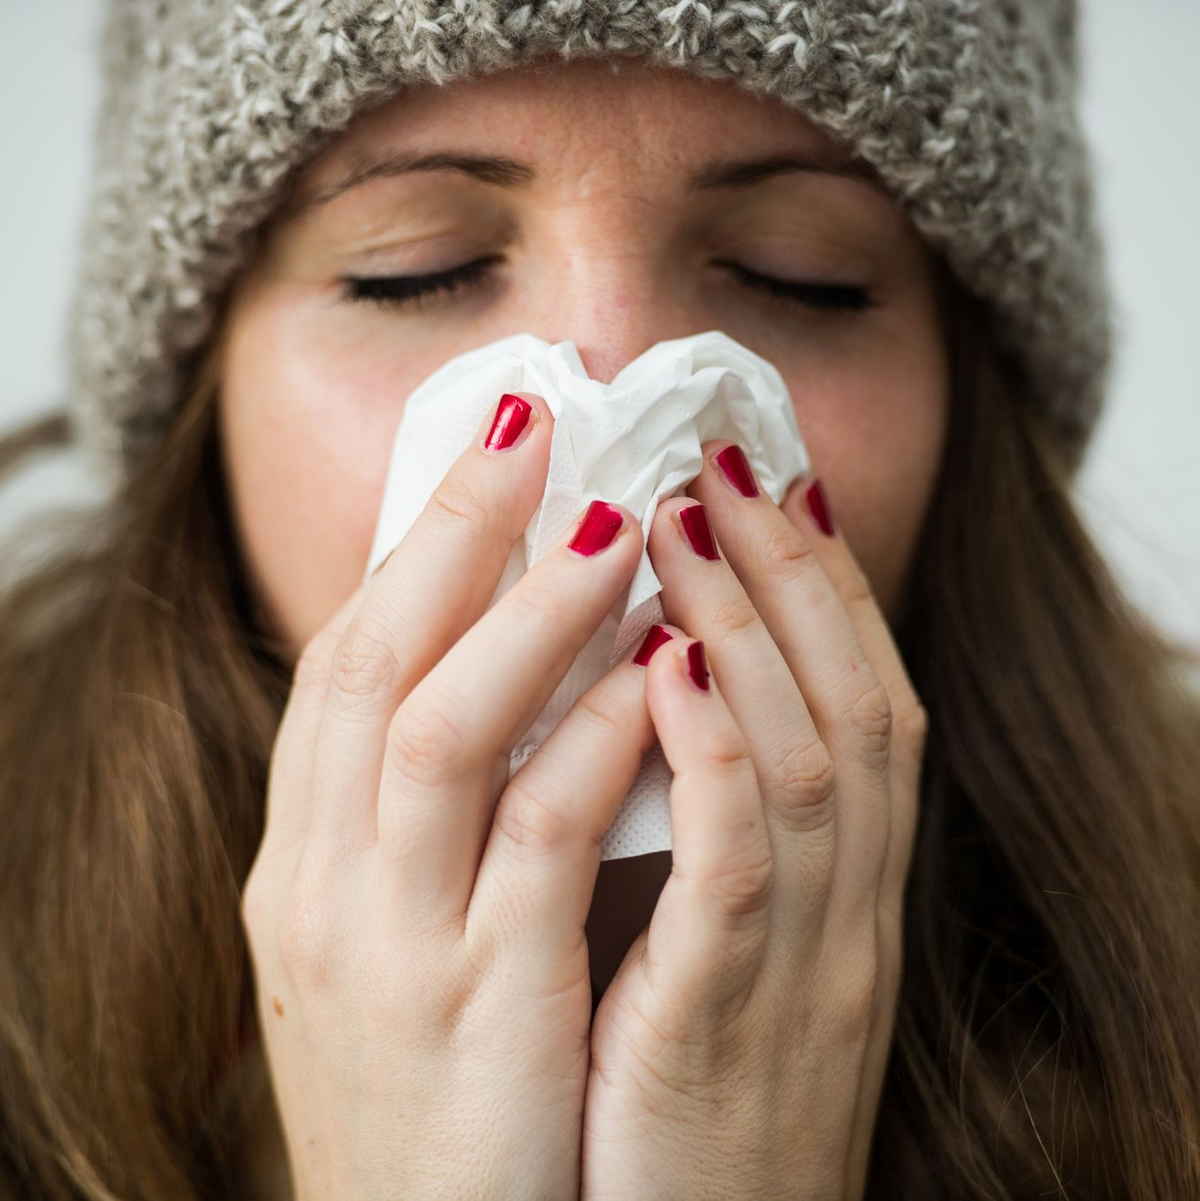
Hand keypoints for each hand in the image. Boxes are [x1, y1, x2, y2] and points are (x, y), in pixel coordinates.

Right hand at [240, 392, 661, 1200]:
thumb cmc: (426, 1079)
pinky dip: (591, 744)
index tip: (489, 448)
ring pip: (440, 733)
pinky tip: (654, 672)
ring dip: (527, 615)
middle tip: (532, 421)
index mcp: (303, 859)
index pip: (344, 661)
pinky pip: (534, 846)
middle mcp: (321, 885)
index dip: (416, 543)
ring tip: (609, 520)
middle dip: (451, 531)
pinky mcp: (478, 1010)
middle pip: (373, 662)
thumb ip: (430, 814)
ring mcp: (390, 947)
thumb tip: (508, 676)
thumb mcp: (392, 933)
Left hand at [580, 442, 928, 1200]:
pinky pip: (741, 869)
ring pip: (811, 759)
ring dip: (750, 626)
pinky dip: (716, 756)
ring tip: (682, 517)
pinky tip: (669, 667)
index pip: (860, 703)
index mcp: (840, 893)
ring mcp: (803, 965)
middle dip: (791, 570)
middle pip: (852, 701)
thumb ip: (711, 834)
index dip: (822, 586)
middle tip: (727, 459)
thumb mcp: (721, 951)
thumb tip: (653, 698)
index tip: (769, 485)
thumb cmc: (682, 1096)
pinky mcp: (728, 1024)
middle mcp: (847, 913)